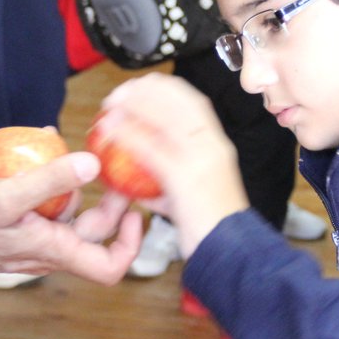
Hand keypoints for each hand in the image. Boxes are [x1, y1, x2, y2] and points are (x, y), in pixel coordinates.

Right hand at [0, 152, 142, 284]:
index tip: (133, 212)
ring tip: (66, 151)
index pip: (109, 267)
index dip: (130, 243)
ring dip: (73, 186)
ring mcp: (30, 242)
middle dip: (106, 201)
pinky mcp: (14, 230)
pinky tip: (36, 155)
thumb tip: (93, 164)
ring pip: (67, 218)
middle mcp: (47, 252)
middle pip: (93, 233)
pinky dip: (48, 184)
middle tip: (110, 168)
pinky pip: (42, 209)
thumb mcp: (5, 196)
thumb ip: (50, 181)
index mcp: (54, 251)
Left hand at [99, 73, 248, 256]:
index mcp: (218, 145)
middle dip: (145, 90)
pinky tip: (109, 133)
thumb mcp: (191, 194)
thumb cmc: (210, 227)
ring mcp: (201, 159)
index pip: (193, 101)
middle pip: (178, 101)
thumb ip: (167, 182)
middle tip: (117, 95)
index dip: (165, 89)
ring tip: (108, 107)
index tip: (140, 87)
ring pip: (164, 118)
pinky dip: (127, 136)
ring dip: (133, 106)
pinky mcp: (185, 177)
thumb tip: (137, 180)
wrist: (230, 251)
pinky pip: (151, 149)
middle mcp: (213, 144)